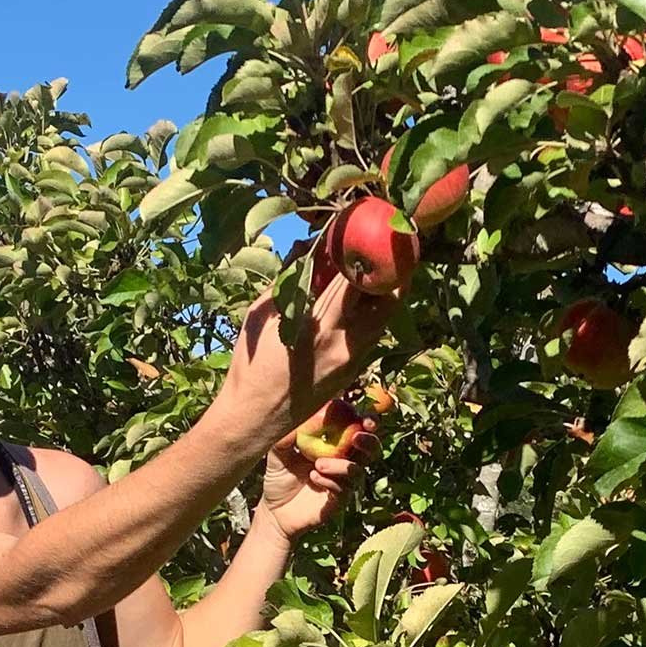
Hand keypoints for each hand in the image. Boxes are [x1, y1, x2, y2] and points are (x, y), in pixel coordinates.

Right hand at [214, 263, 396, 451]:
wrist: (255, 418)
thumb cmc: (251, 364)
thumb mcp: (262, 313)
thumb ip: (289, 279)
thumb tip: (306, 246)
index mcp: (320, 325)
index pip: (356, 278)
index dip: (366, 251)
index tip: (367, 228)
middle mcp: (346, 343)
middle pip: (388, 298)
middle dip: (393, 269)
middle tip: (391, 246)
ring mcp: (354, 360)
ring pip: (385, 317)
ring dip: (386, 291)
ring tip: (382, 267)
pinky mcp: (355, 372)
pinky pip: (373, 335)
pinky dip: (372, 313)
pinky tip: (364, 299)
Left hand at [260, 418, 378, 539]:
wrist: (274, 510)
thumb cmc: (279, 476)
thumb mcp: (278, 451)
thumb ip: (287, 434)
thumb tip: (297, 413)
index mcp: (334, 443)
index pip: (356, 428)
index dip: (364, 419)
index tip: (357, 412)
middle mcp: (344, 461)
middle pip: (370, 449)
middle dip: (369, 441)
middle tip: (357, 436)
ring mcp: (343, 481)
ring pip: (357, 470)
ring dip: (341, 465)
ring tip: (318, 464)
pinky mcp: (339, 501)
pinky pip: (344, 489)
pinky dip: (331, 481)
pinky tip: (314, 478)